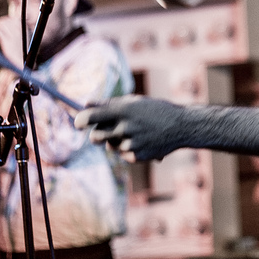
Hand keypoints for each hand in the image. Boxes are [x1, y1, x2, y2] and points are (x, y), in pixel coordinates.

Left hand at [0, 15, 24, 66]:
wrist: (23, 63)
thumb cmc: (20, 51)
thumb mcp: (20, 38)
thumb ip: (12, 29)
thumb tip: (4, 21)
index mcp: (24, 28)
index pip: (12, 19)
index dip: (3, 20)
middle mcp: (19, 30)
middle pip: (5, 20)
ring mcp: (13, 36)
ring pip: (1, 24)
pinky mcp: (7, 41)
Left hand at [74, 95, 188, 161]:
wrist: (181, 126)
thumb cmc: (154, 110)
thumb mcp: (134, 102)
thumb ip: (108, 104)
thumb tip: (85, 103)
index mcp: (125, 110)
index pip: (93, 116)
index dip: (81, 120)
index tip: (77, 122)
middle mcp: (127, 127)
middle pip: (95, 137)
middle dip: (94, 135)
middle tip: (101, 131)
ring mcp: (132, 144)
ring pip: (110, 146)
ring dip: (114, 140)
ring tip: (132, 132)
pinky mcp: (137, 157)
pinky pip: (122, 154)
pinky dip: (127, 148)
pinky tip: (141, 141)